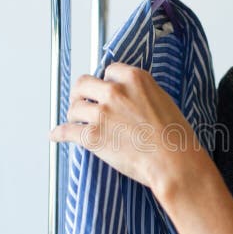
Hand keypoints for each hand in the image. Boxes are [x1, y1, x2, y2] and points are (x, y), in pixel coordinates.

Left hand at [49, 62, 210, 196]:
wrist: (174, 162)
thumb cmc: (175, 137)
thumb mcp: (163, 101)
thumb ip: (141, 93)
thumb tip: (128, 96)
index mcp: (135, 79)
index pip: (108, 71)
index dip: (105, 82)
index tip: (103, 90)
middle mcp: (115, 92)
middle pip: (83, 83)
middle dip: (81, 94)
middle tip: (82, 102)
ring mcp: (102, 113)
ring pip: (74, 108)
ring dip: (74, 115)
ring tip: (76, 122)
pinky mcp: (93, 136)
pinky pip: (66, 131)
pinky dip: (59, 134)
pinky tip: (57, 135)